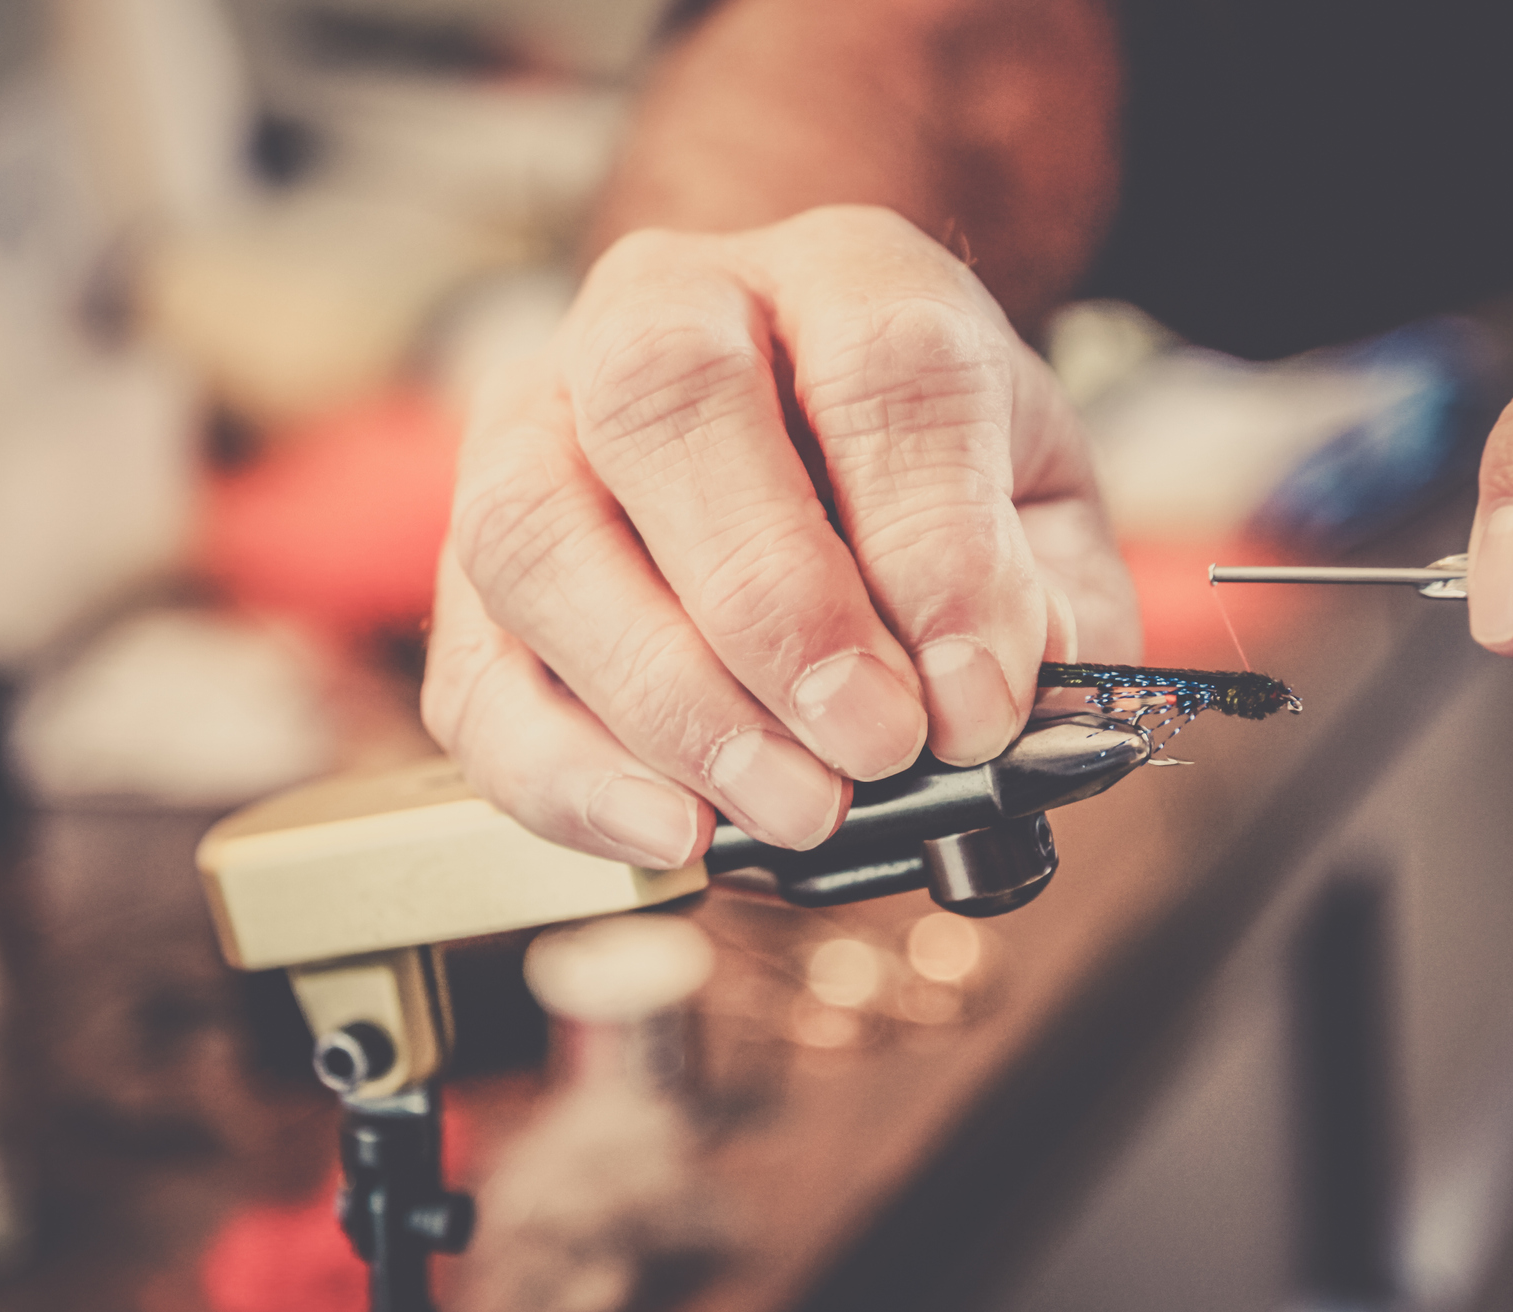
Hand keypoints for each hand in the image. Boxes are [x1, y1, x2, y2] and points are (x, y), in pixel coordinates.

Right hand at [422, 206, 1137, 867]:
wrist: (800, 437)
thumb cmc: (922, 480)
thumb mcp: (1037, 514)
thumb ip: (1042, 600)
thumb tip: (998, 700)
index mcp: (841, 275)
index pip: (878, 366)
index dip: (931, 546)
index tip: (976, 699)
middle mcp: (663, 314)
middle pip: (664, 402)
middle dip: (776, 603)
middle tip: (873, 747)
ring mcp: (536, 426)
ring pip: (534, 534)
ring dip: (671, 699)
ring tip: (794, 810)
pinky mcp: (469, 563)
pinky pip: (476, 673)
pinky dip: (568, 773)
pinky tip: (673, 834)